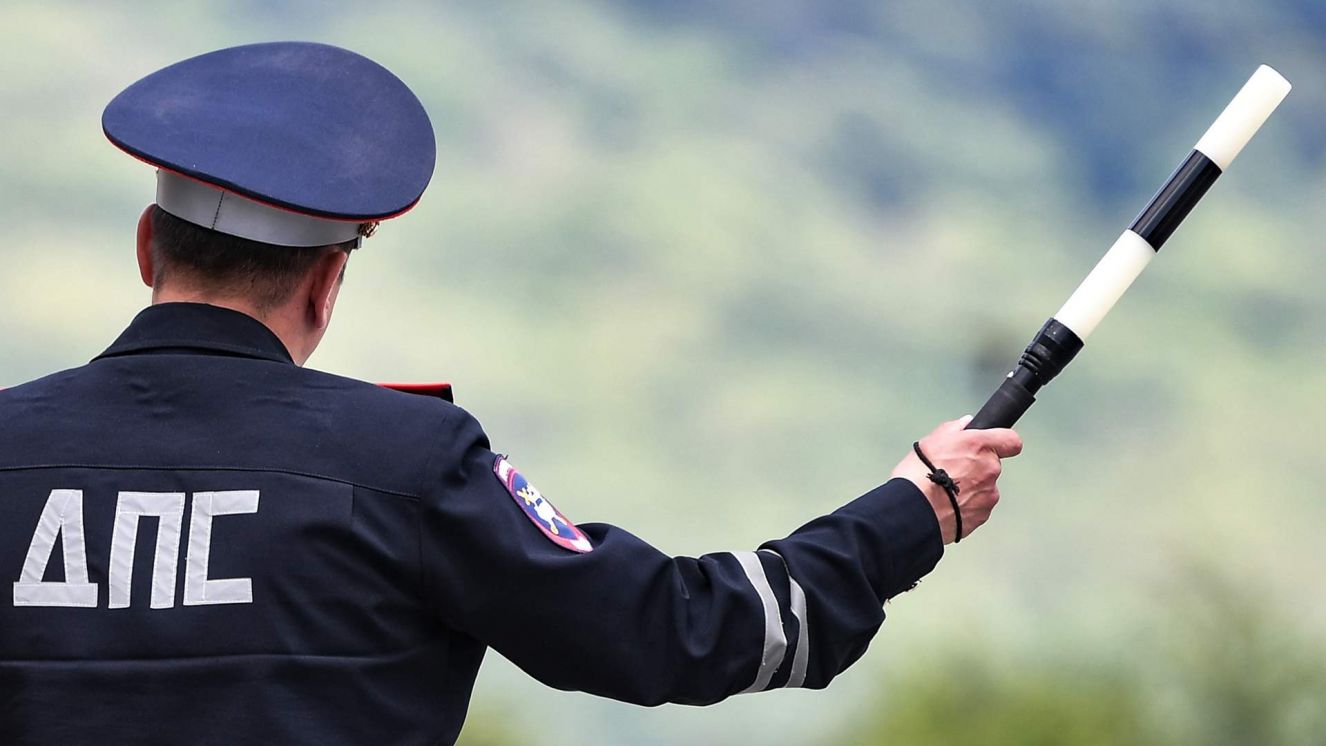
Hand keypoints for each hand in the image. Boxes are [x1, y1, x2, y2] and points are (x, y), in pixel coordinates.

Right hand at [891, 416, 1022, 543]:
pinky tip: (948, 504)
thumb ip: (955, 428)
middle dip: (977, 467)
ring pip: (986, 487)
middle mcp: (990, 468)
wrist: (916, 508)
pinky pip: (979, 506)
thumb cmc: (921, 474)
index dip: (1003, 443)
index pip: (1011, 440)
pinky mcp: (983, 515)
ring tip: (947, 490)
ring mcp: (989, 493)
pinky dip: (967, 505)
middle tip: (954, 470)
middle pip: (993, 465)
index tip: (996, 445)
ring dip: (972, 487)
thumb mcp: (933, 439)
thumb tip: (965, 425)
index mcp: (980, 446)